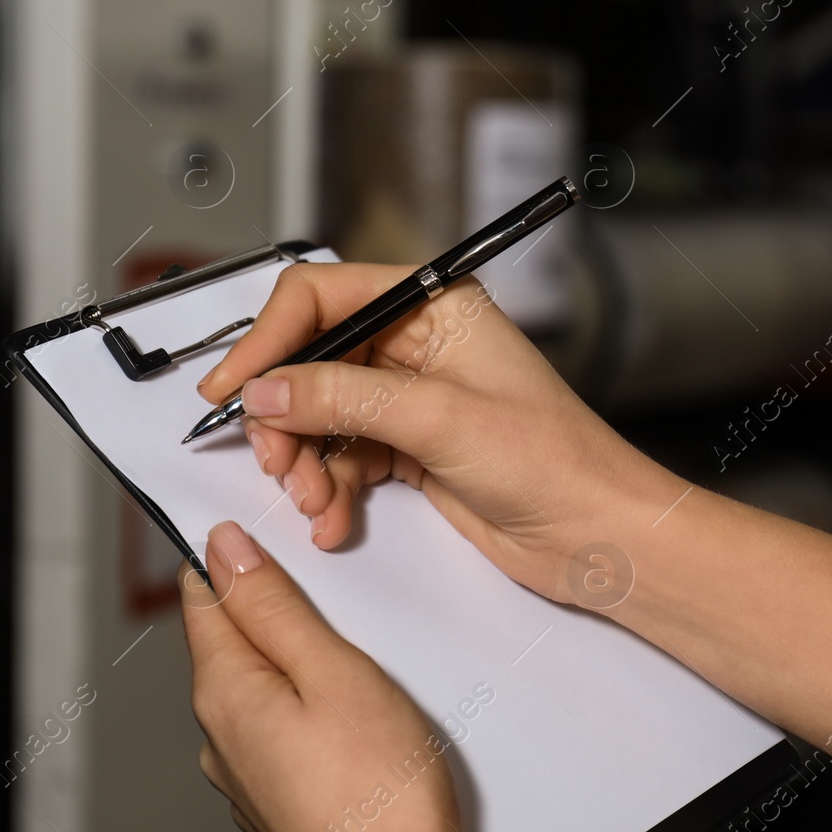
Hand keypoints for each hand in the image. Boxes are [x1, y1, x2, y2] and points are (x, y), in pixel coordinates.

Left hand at [179, 521, 485, 831]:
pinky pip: (284, 729)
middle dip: (274, 606)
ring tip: (356, 654)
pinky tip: (356, 712)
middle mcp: (222, 737)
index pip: (201, 595)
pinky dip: (311, 705)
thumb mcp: (335, 672)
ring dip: (298, 658)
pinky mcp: (282, 800)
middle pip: (233, 639)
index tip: (269, 532)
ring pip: (263, 686)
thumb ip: (276, 608)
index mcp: (225, 693)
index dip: (231, 553)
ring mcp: (249, 775)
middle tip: (335, 591)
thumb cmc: (381, 798)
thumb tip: (226, 549)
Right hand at [195, 262, 672, 603]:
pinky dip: (326, 488)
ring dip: (303, 462)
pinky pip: (339, 456)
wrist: (597, 533)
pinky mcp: (408, 447)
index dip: (270, 339)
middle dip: (284, 415)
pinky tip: (333, 519)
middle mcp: (416, 344)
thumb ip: (343, 397)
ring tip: (314, 502)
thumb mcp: (438, 418)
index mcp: (433, 305)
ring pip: (318, 415)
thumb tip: (267, 389)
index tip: (234, 388)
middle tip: (275, 460)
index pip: (322, 298)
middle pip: (310, 361)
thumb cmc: (555, 460)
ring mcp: (409, 398)